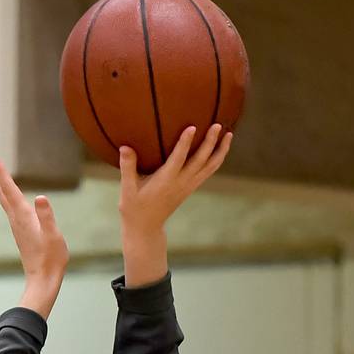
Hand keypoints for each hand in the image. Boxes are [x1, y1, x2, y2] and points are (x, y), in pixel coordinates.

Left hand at [0, 154, 68, 318]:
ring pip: (3, 198)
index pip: (9, 188)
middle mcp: (16, 218)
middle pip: (1, 190)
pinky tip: (8, 194)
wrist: (43, 279)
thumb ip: (47, 216)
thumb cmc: (51, 258)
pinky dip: (5, 194)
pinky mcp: (20, 230)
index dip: (1, 171)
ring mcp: (16, 225)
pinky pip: (9, 206)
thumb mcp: (53, 235)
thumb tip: (40, 197)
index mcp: (23, 215)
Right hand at [118, 123, 232, 233]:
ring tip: (229, 134)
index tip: (192, 127)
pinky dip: (216, 159)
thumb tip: (125, 147)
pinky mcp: (190, 188)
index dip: (185, 143)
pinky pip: (208, 172)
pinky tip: (220, 148)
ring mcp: (188, 186)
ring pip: (210, 168)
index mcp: (165, 182)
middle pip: (201, 161)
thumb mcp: (127, 190)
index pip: (178, 159)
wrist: (146, 229)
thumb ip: (127, 167)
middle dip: (210, 143)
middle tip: (218, 124)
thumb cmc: (134, 209)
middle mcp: (181, 183)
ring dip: (221, 151)